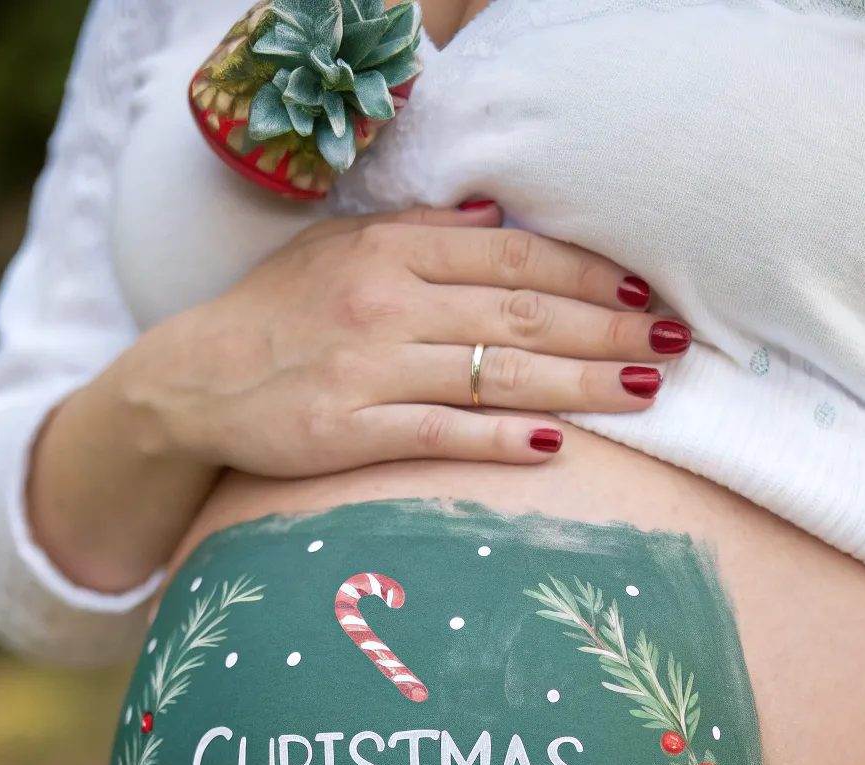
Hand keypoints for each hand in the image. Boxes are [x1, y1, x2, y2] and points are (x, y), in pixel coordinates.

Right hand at [120, 203, 685, 473]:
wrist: (192, 382)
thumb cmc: (275, 314)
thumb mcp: (338, 250)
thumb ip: (417, 233)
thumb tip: (495, 218)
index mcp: (390, 251)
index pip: (511, 256)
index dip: (586, 274)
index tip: (642, 293)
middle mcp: (386, 304)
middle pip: (519, 313)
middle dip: (605, 328)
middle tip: (672, 345)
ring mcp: (368, 370)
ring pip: (495, 373)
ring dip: (579, 383)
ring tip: (645, 391)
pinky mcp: (348, 431)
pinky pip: (441, 434)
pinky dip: (500, 440)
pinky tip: (555, 445)